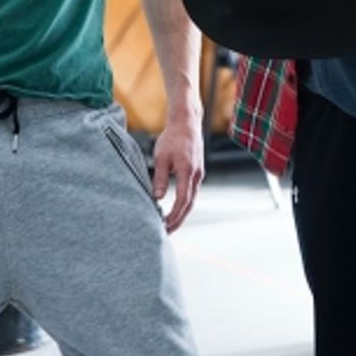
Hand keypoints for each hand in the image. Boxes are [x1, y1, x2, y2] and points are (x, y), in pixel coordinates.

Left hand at [151, 110, 203, 232]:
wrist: (187, 123)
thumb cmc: (172, 138)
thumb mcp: (162, 157)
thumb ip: (160, 178)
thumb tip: (157, 198)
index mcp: (187, 172)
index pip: (182, 201)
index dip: (174, 216)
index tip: (164, 226)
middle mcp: (196, 175)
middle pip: (189, 205)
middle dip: (179, 220)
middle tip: (167, 232)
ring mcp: (198, 174)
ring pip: (192, 199)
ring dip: (182, 213)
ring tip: (169, 224)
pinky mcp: (197, 172)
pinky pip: (192, 192)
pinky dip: (184, 203)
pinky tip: (176, 208)